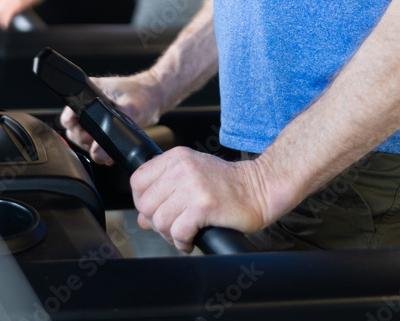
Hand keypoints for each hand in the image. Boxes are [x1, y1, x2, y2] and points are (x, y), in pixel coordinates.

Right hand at [59, 73, 163, 164]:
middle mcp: (89, 103)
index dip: (75, 128)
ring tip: (109, 145)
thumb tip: (99, 153)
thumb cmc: (144, 95)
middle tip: (101, 142)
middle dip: (86, 140)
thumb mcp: (130, 111)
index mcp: (90, 92)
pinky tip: (112, 149)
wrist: (156, 96)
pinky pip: (94, 142)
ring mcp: (95, 115)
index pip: (69, 114)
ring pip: (83, 138)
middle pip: (74, 130)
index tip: (88, 136)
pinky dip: (102, 149)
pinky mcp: (103, 124)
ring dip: (94, 146)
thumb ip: (113, 132)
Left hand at [131, 149, 270, 252]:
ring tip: (185, 235)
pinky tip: (192, 240)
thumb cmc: (229, 185)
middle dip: (155, 223)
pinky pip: (178, 232)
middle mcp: (181, 168)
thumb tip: (142, 218)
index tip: (155, 211)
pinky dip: (183, 242)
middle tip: (172, 227)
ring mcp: (192, 186)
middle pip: (146, 204)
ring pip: (160, 221)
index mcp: (176, 157)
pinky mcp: (204, 206)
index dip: (142, 202)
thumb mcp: (192, 177)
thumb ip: (165, 192)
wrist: (261, 188)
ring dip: (170, 235)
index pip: (138, 180)